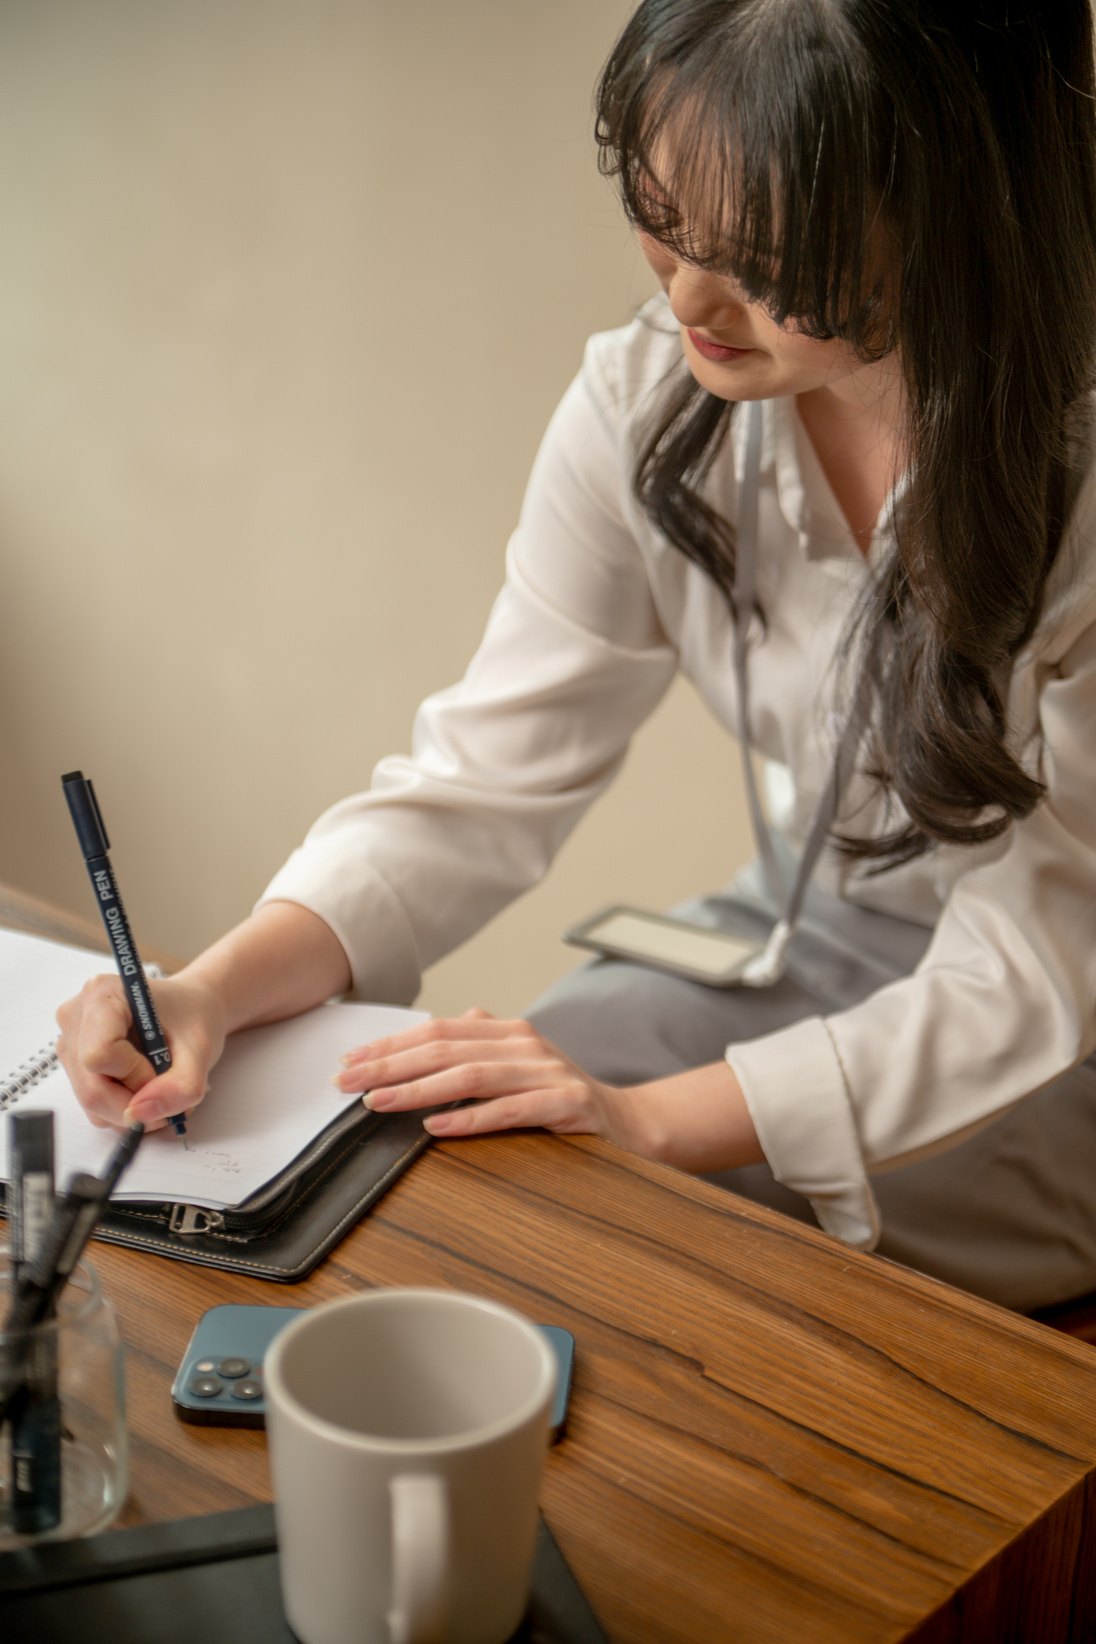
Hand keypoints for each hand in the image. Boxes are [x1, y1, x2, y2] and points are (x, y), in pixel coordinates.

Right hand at [56, 973, 225, 1132]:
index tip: (162, 1070)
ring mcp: (70, 1042)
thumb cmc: (193, 1016)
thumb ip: (180, 1085)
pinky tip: (146, 1087)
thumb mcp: (201, 1049)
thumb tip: (139, 1115)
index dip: (135, 1076)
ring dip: (133, 1109)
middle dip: (136, 1103)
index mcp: (102, 994)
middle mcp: (76, 1016)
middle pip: (92, 1088)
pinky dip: (124, 1107)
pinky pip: (93, 1106)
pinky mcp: (74, 1064)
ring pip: (92, 1103)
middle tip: (170, 1092)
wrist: (191, 1008)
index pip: (100, 1055)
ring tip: (163, 1087)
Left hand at [335, 1008, 636, 1141]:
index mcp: (508, 1031)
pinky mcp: (567, 1104)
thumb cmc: (561, 1099)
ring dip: (418, 1089)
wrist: (629, 1123)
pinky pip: (510, 1110)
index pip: (438, 1030)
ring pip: (471, 1075)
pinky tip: (436, 1127)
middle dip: (390, 1064)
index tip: (350, 1062)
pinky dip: (470, 1119)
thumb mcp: (516, 1067)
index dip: (390, 1044)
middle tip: (347, 1082)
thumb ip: (473, 1052)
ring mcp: (548, 1071)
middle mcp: (526, 1043)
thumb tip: (413, 1049)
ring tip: (379, 1102)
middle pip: (446, 1048)